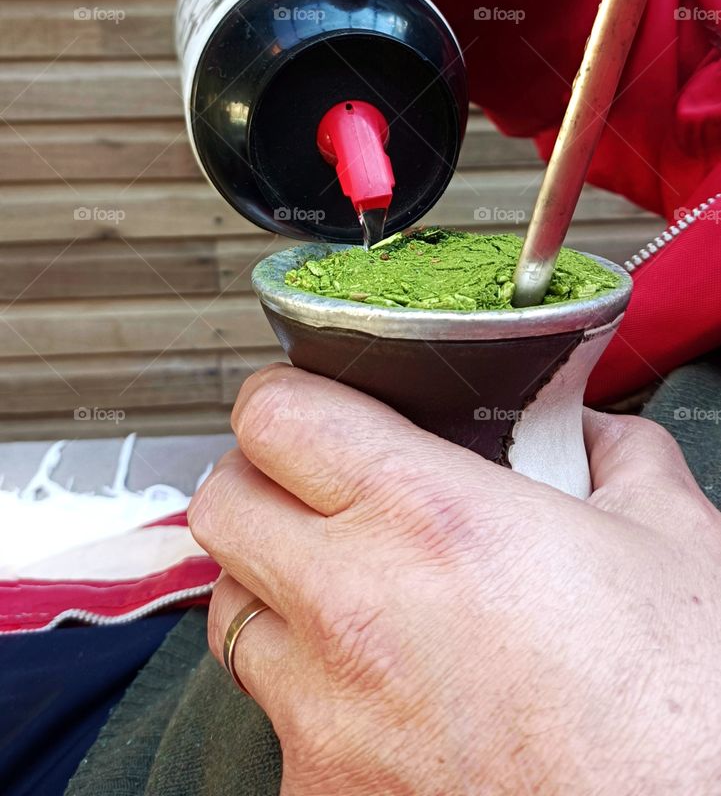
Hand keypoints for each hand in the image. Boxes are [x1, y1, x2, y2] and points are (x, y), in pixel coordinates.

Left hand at [188, 365, 720, 795]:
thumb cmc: (682, 712)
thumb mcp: (673, 538)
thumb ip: (611, 454)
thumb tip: (583, 435)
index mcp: (431, 516)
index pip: (276, 414)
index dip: (287, 394)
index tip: (310, 405)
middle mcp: (355, 611)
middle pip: (222, 505)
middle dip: (261, 482)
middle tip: (315, 488)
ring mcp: (326, 717)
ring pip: (232, 612)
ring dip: (274, 586)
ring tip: (350, 593)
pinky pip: (275, 719)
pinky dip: (311, 695)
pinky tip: (384, 694)